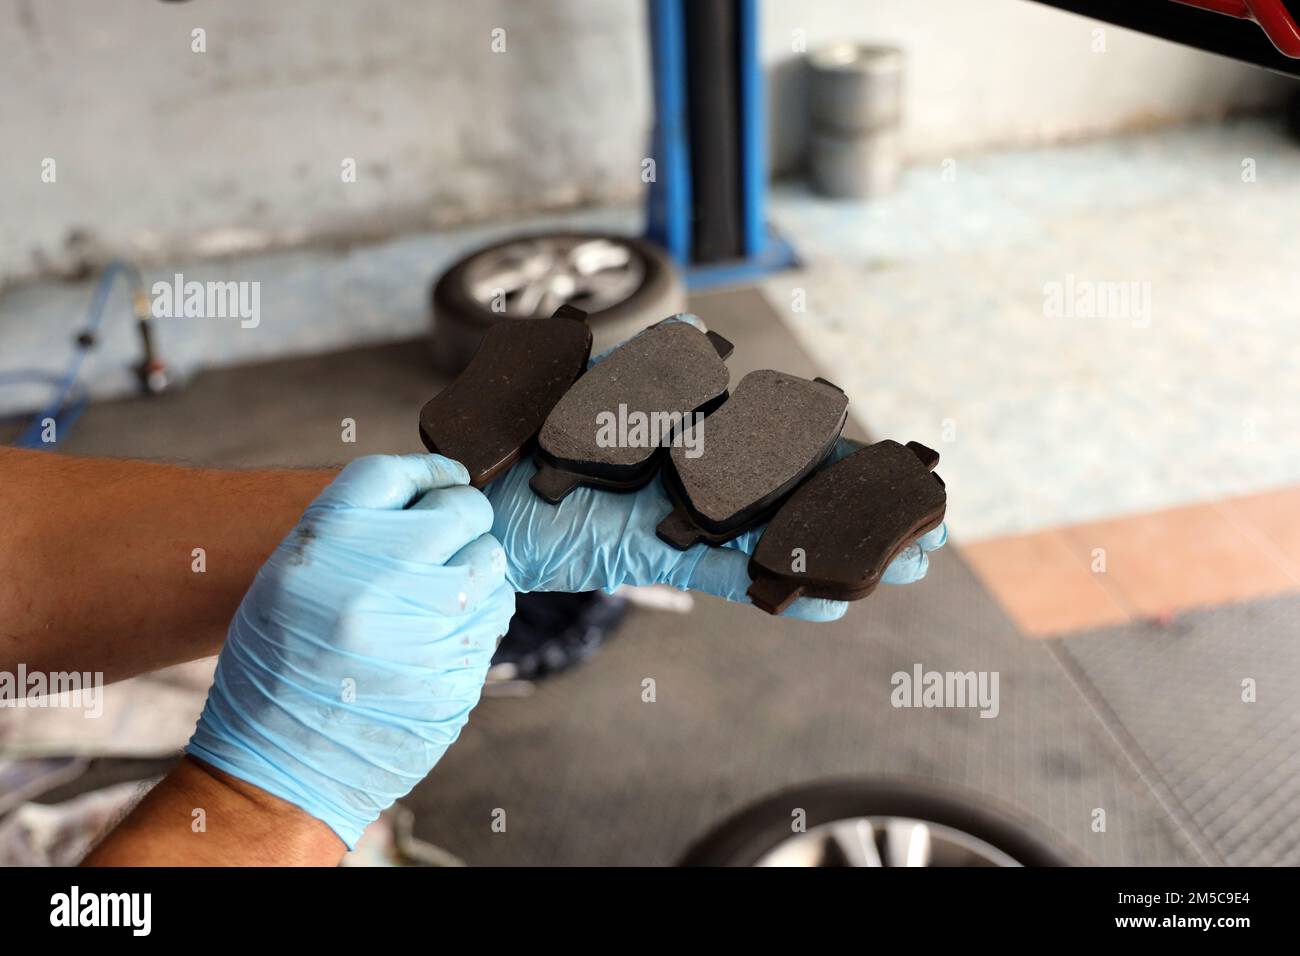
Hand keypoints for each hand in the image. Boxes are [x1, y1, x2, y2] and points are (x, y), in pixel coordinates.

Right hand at [187, 454, 513, 847]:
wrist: (279, 769)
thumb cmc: (279, 666)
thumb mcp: (288, 579)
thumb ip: (354, 529)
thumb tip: (433, 488)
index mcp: (326, 543)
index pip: (398, 471)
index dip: (429, 470)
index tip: (443, 478)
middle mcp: (381, 575)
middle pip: (463, 509)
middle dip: (462, 519)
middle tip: (446, 539)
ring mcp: (428, 626)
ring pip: (493, 561)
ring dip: (476, 567)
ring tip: (439, 593)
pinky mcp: (459, 671)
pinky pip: (494, 616)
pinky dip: (479, 616)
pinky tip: (441, 634)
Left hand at [485, 316, 947, 621]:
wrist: (475, 490)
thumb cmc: (533, 432)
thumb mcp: (593, 384)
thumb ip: (649, 365)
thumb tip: (700, 332)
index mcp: (699, 437)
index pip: (789, 442)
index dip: (847, 455)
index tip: (907, 464)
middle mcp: (704, 481)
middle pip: (799, 493)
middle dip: (863, 510)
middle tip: (931, 529)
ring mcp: (687, 520)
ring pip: (776, 536)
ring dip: (838, 551)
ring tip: (903, 564)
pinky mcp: (657, 552)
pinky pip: (724, 573)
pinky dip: (771, 584)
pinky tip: (824, 598)